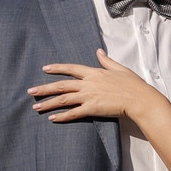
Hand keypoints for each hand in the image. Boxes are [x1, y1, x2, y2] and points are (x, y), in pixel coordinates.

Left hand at [29, 49, 159, 122]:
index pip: (71, 68)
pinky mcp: (92, 109)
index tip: (44, 69)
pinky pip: (73, 113)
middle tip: (30, 91)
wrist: (140, 99)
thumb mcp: (119, 68)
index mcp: (94, 73)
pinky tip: (52, 119)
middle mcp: (88, 84)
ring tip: (36, 107)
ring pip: (63, 100)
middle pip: (61, 86)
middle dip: (44, 88)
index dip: (57, 68)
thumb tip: (98, 51)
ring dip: (48, 103)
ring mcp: (89, 96)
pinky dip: (62, 116)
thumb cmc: (133, 85)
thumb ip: (106, 61)